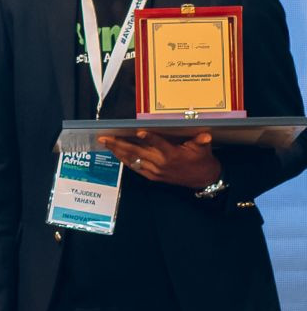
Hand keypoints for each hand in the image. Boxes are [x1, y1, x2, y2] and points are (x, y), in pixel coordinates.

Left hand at [97, 130, 220, 189]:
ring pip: (133, 159)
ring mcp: (155, 171)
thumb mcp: (203, 149)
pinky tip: (115, 153)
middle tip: (106, 137)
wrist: (203, 179)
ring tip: (105, 142)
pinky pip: (135, 167)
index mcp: (173, 155)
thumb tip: (205, 135)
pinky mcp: (152, 176)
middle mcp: (161, 163)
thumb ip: (201, 141)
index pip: (160, 144)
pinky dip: (124, 160)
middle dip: (120, 144)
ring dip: (118, 151)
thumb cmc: (202, 160)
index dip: (150, 138)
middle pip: (138, 152)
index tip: (139, 131)